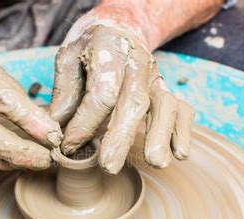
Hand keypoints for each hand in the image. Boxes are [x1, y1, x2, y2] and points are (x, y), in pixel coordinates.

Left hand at [49, 15, 194, 173]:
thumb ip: (64, 90)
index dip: (85, 123)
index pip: (101, 92)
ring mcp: (155, 76)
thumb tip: (60, 125)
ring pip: (164, 105)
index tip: (69, 145)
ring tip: (155, 162)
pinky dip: (183, 131)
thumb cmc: (90, 47)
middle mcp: (137, 62)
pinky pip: (182, 109)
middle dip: (121, 137)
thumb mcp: (69, 57)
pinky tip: (180, 153)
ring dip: (160, 136)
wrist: (120, 26)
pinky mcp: (165, 88)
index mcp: (109, 49)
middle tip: (108, 165)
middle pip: (134, 102)